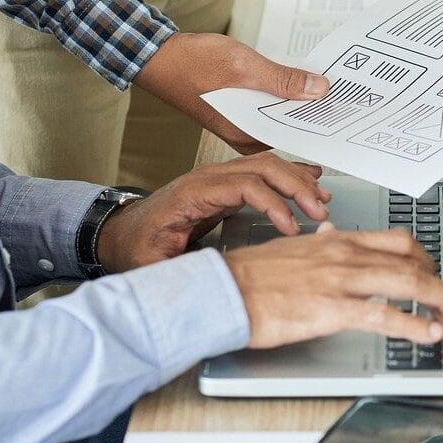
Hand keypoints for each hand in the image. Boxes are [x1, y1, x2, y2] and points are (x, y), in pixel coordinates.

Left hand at [96, 152, 331, 272]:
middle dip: (295, 186)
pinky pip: (261, 170)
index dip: (274, 203)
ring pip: (265, 164)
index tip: (293, 227)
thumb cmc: (136, 247)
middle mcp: (207, 178)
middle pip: (262, 167)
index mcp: (192, 195)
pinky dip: (288, 173)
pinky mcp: (225, 183)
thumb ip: (178, 269)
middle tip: (320, 210)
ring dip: (297, 179)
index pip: (244, 186)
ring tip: (322, 198)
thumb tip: (210, 278)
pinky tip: (309, 177)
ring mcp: (217, 177)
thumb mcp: (151, 265)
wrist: (121, 233)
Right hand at [133, 32, 330, 153]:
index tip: (346, 117)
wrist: (157, 56)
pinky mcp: (239, 109)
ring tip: (329, 91)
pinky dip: (285, 95)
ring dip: (302, 103)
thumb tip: (318, 89)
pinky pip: (270, 106)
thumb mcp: (245, 67)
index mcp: (247, 134)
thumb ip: (283, 80)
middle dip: (316, 115)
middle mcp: (246, 134)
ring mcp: (242, 122)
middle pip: (291, 128)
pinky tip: (301, 85)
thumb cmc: (192, 64)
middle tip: (347, 103)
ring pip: (282, 116)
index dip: (321, 127)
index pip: (295, 136)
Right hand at [224, 224, 442, 347]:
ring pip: (408, 283)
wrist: (224, 289)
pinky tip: (428, 334)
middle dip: (441, 285)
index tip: (434, 275)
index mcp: (338, 240)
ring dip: (440, 302)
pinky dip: (414, 325)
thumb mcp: (292, 248)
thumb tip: (331, 235)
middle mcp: (346, 254)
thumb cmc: (252, 275)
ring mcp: (341, 280)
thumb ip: (319, 244)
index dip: (426, 259)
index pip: (398, 241)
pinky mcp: (332, 309)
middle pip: (413, 262)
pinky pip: (384, 315)